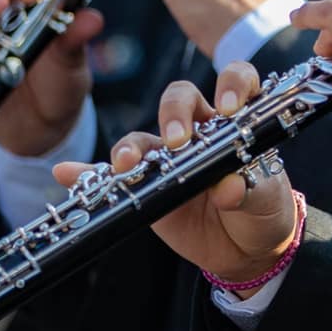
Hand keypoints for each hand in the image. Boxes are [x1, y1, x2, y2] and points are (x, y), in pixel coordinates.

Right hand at [55, 73, 295, 296]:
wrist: (248, 248)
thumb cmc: (263, 209)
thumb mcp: (265, 198)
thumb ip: (249, 189)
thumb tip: (227, 187)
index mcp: (236, 121)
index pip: (235, 81)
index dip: (231, 84)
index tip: (227, 107)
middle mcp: (199, 130)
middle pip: (178, 100)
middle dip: (173, 112)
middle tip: (176, 140)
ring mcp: (169, 157)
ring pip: (142, 137)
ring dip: (129, 146)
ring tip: (126, 164)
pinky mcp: (146, 186)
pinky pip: (109, 176)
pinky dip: (86, 173)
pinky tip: (66, 173)